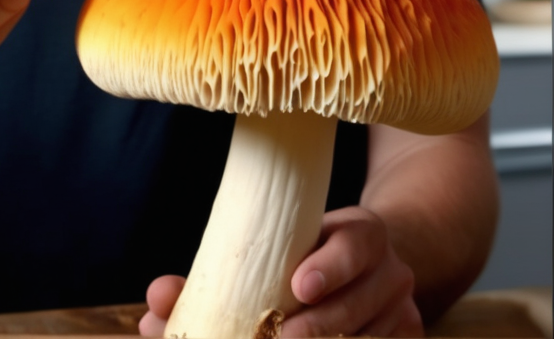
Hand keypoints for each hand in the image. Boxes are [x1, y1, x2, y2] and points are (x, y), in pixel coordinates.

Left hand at [138, 207, 422, 338]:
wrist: (376, 260)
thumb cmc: (308, 249)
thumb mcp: (282, 241)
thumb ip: (226, 267)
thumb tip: (158, 299)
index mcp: (364, 233)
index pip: (355, 243)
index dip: (329, 266)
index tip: (297, 285)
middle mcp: (393, 273)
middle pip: (358, 305)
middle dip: (317, 327)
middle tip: (284, 338)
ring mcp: (402, 314)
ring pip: (369, 337)